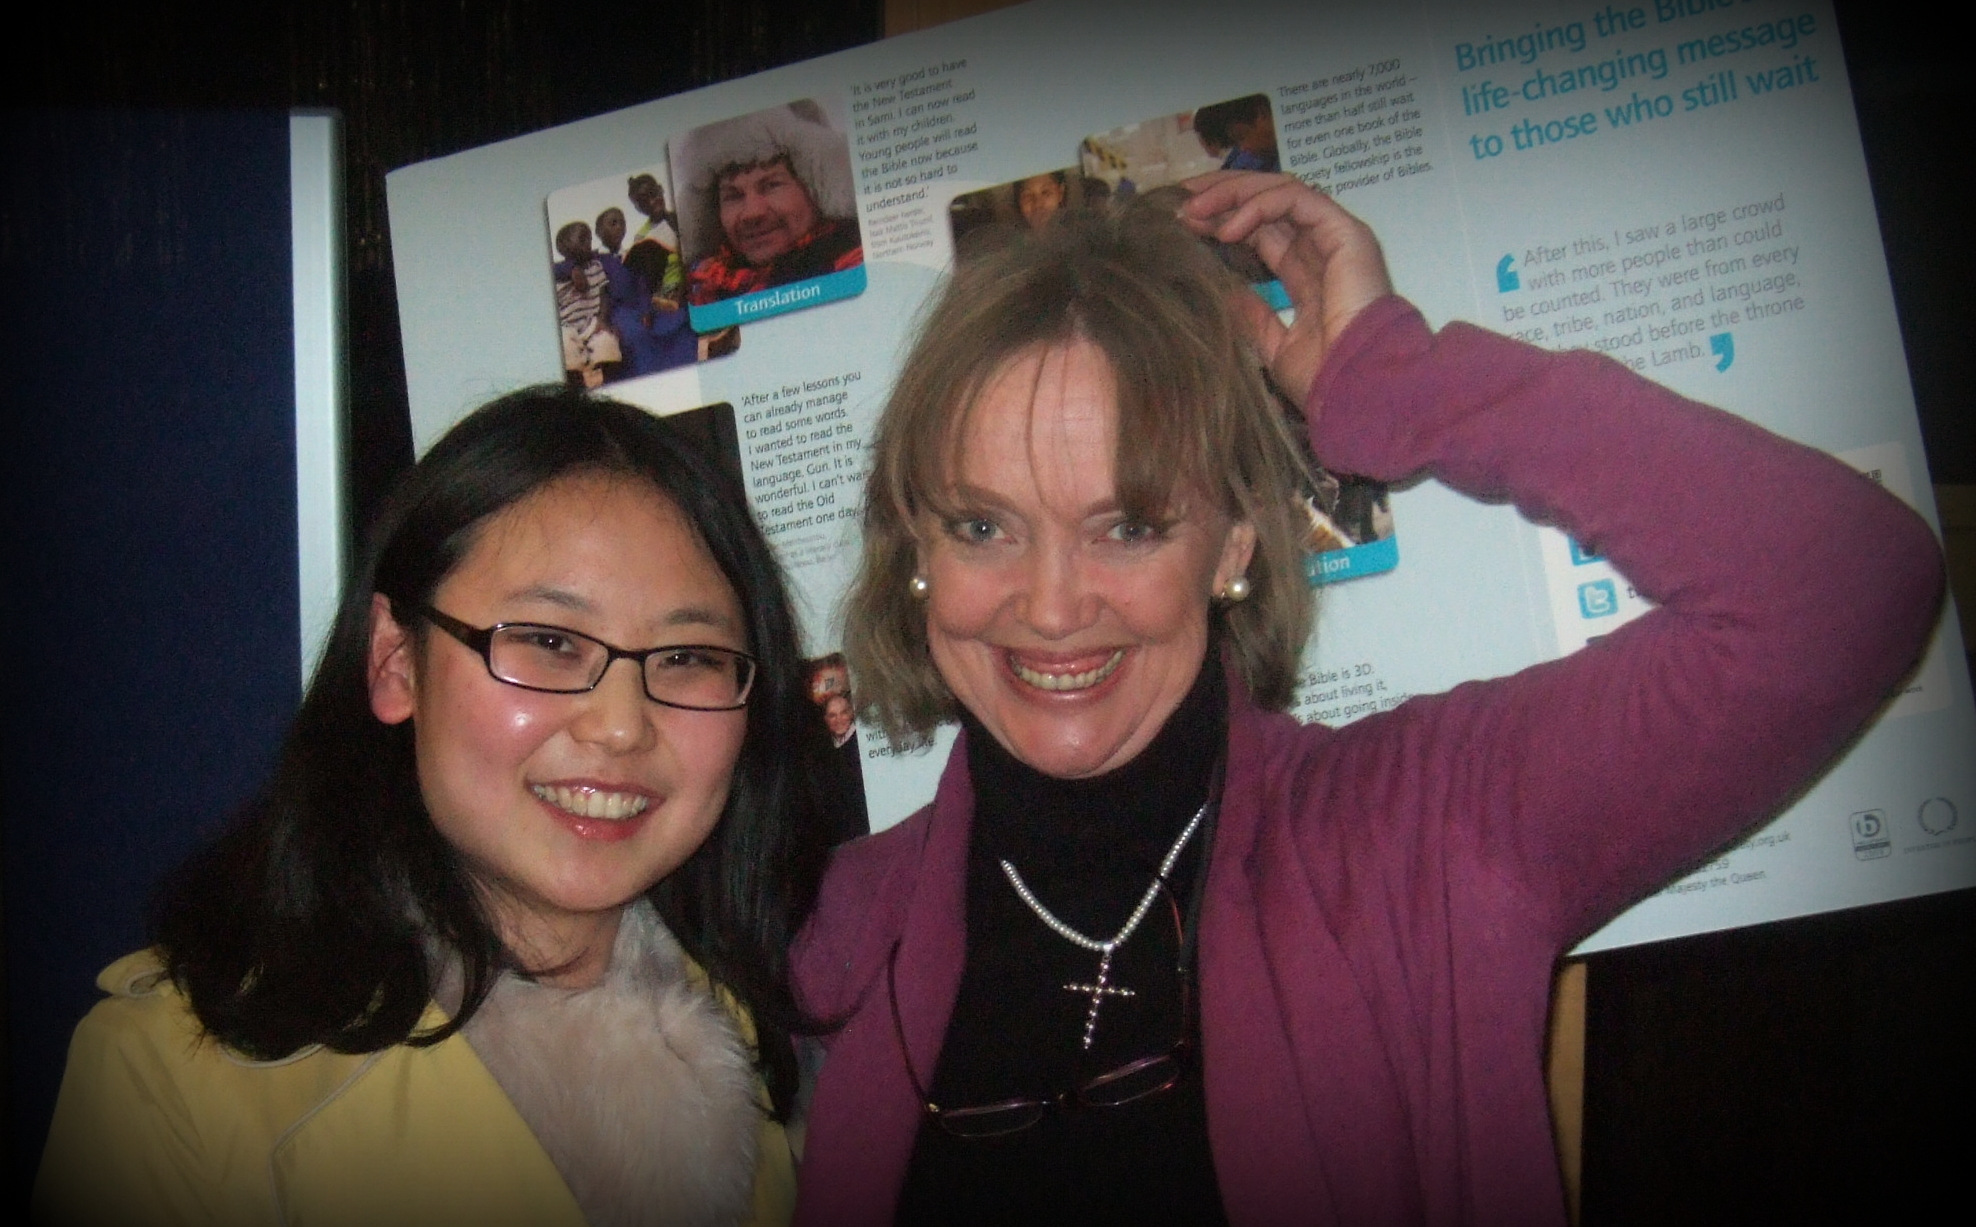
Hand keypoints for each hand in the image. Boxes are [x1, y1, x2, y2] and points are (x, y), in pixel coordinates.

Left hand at [1178, 171, 1392, 409]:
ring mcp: (1334, 237)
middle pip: (1266, 203)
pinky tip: (1227, 229)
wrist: (1357, 389)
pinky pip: (1296, 199)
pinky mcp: (1344, 231)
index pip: (1259, 231)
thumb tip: (1223, 293)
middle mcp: (1319, 249)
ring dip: (1232, 194)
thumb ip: (1252, 316)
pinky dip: (1257, 206)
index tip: (1181, 224)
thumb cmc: (1324, 378)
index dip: (1221, 220)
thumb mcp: (1273, 345)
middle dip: (1220, 196)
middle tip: (1178, 202)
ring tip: (1193, 211)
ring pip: (1279, 192)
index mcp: (1305, 274)